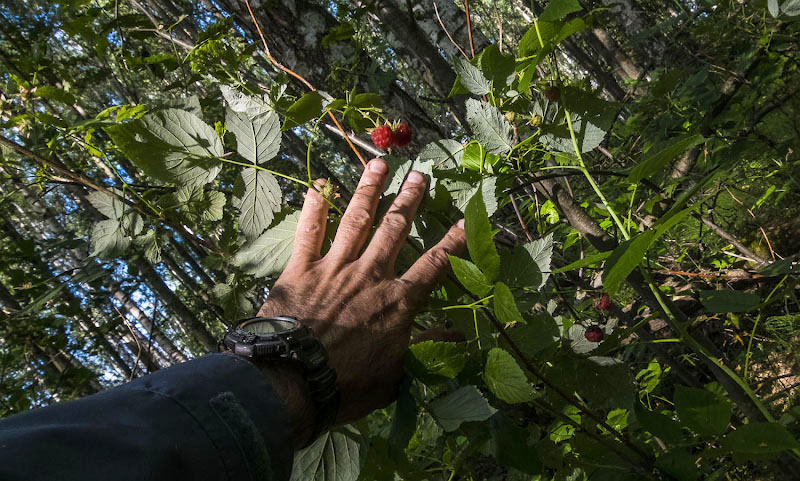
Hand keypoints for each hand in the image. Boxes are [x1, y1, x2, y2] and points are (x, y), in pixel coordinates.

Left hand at [256, 158, 464, 444]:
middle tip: (419, 175)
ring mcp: (334, 268)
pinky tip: (316, 186)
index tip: (466, 220)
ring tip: (379, 164)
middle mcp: (369, 275)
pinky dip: (313, 209)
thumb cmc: (347, 386)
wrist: (294, 383)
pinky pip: (308, 233)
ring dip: (369, 190)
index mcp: (396, 302)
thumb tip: (457, 339)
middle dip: (409, 200)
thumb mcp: (394, 376)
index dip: (452, 243)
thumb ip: (423, 348)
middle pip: (394, 229)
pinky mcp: (300, 270)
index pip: (433, 266)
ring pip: (356, 220)